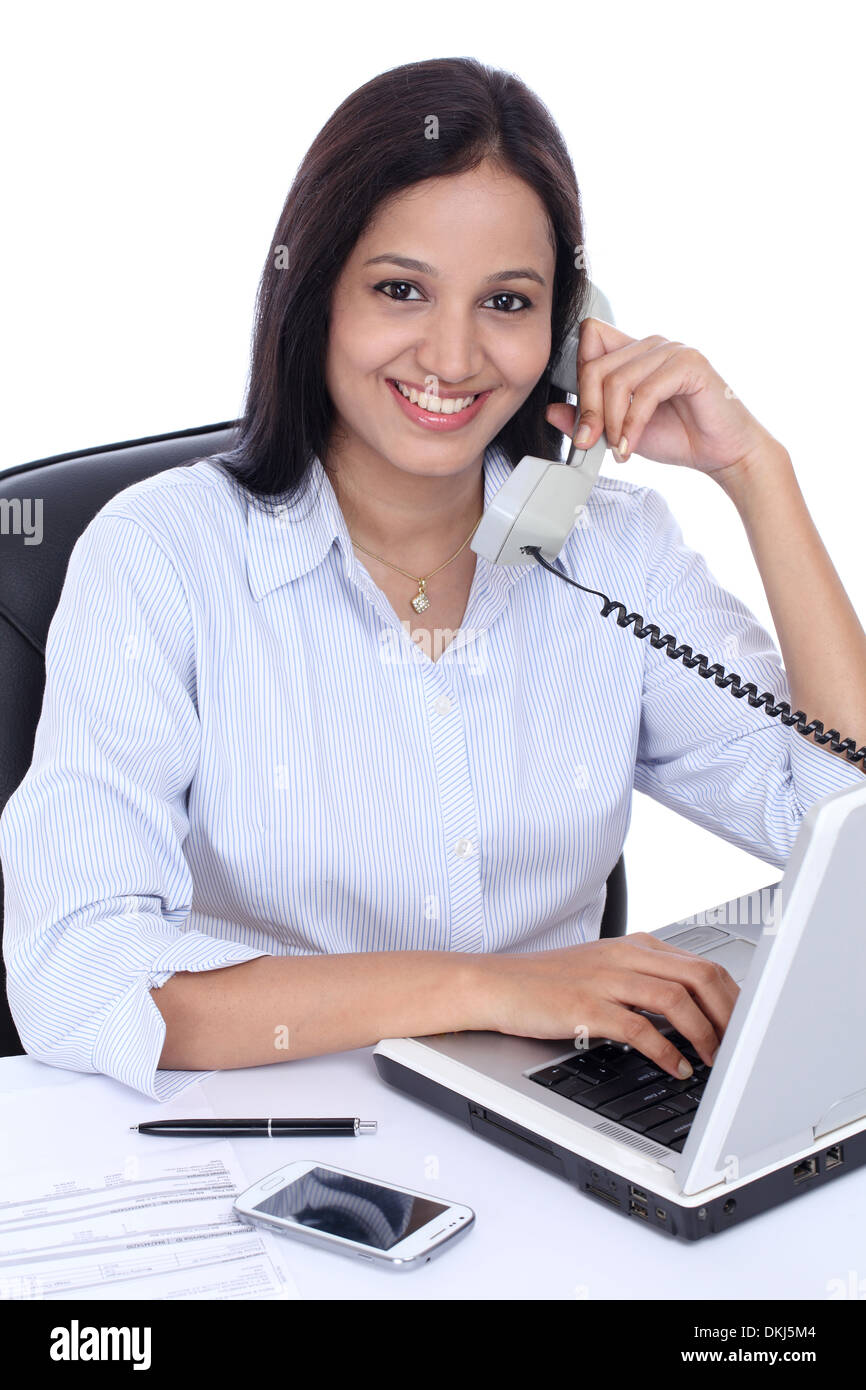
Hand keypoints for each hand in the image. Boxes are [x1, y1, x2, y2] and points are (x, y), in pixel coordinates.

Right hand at [477, 933, 739, 1078]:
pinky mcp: (587, 1006)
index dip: (734, 998)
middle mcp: (625, 956)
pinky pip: (640, 1028)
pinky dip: (665, 1051)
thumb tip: (690, 1013)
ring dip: (704, 1034)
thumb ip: (644, 982)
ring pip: (677, 999)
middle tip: (740, 1046)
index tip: (747, 1026)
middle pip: (700, 977)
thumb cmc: (546, 983)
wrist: (495, 984)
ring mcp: (606, 980)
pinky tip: (675, 1068)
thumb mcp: (603, 971)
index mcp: (634, 946)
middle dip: (730, 1015)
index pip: (703, 964)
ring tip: (714, 1061)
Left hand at [545, 316, 782, 484]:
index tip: (581, 418)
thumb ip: (588, 419)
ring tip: (618, 448)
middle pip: (596, 364)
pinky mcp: (690, 365)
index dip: (579, 376)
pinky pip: (645, 392)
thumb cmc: (680, 436)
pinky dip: (632, 425)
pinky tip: (631, 446)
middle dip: (588, 410)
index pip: (590, 338)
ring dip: (611, 423)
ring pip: (617, 380)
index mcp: (635, 353)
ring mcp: (672, 350)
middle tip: (591, 442)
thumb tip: (551, 411)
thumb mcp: (621, 431)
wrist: (723, 453)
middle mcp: (652, 345)